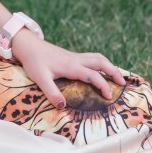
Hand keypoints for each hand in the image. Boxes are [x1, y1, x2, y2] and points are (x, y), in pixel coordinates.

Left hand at [10, 29, 125, 109]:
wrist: (28, 46)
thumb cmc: (34, 62)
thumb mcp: (40, 79)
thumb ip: (51, 93)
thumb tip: (63, 106)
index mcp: (71, 66)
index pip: (92, 75)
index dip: (102, 85)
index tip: (109, 96)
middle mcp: (76, 59)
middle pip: (101, 62)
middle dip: (113, 71)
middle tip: (122, 83)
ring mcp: (75, 56)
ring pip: (97, 57)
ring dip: (109, 66)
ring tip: (116, 76)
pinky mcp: (72, 56)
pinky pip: (92, 58)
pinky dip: (101, 64)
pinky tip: (100, 71)